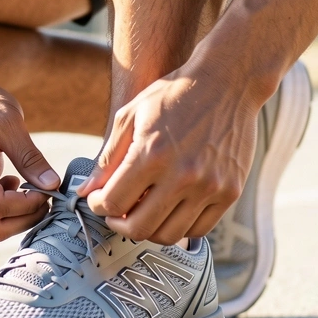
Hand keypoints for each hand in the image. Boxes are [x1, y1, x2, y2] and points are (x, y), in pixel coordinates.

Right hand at [0, 80, 60, 240]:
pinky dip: (7, 208)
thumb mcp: (8, 121)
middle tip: (46, 197)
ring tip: (33, 189)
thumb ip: (30, 157)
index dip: (28, 205)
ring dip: (17, 215)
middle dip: (25, 218)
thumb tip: (52, 185)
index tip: (48, 190)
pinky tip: (14, 183)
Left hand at [79, 68, 258, 243]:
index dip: (98, 205)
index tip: (98, 199)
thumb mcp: (131, 115)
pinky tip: (169, 210)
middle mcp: (182, 176)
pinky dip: (178, 228)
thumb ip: (108, 157)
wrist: (227, 82)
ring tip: (141, 211)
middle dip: (118, 224)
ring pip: (169, 235)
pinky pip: (198, 230)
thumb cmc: (175, 94)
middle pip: (139, 228)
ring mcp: (209, 187)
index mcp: (152, 154)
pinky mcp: (230, 192)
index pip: (113, 202)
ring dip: (148, 228)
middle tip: (115, 212)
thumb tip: (87, 191)